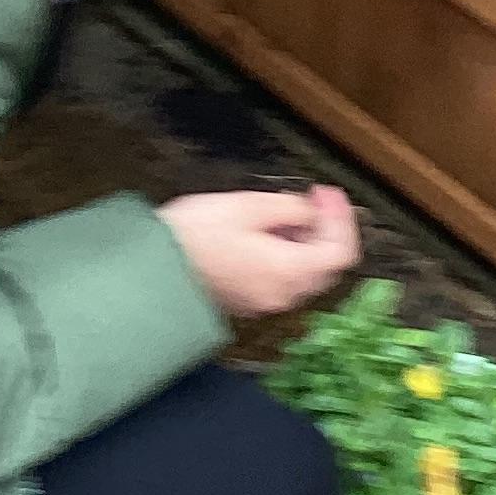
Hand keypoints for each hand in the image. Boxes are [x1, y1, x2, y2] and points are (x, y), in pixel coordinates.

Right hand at [160, 186, 359, 318]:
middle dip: (327, 229)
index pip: (340, 251)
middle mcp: (283, 293)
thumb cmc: (193, 237)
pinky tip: (268, 233)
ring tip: (287, 211)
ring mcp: (264, 302)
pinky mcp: (247, 301)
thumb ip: (289, 208)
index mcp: (288, 270)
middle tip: (315, 198)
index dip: (342, 218)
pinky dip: (287, 255)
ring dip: (306, 242)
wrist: (153, 269)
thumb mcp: (247, 206)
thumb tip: (309, 211)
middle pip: (326, 266)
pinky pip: (282, 279)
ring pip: (305, 273)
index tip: (326, 192)